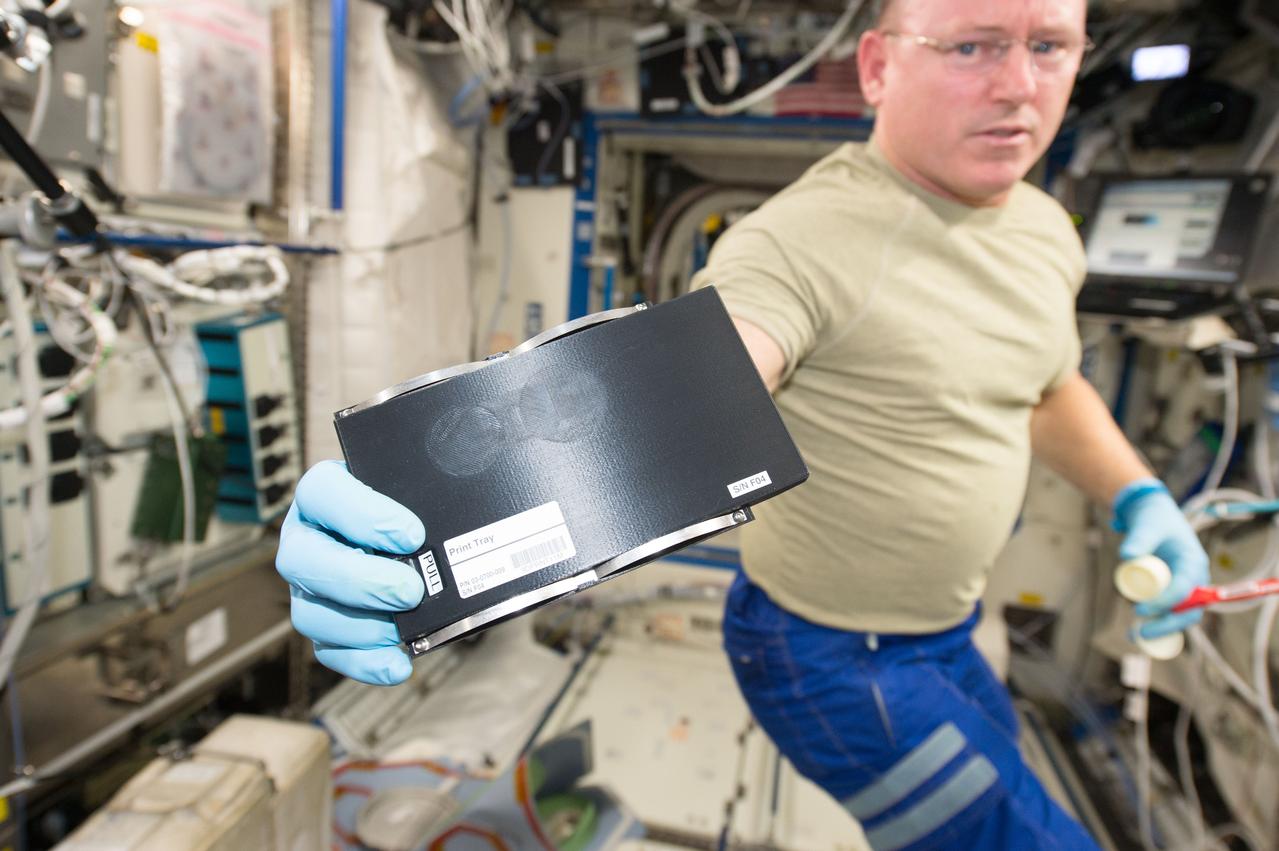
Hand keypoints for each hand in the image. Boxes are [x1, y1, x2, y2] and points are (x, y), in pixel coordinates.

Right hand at [276, 460, 425, 684]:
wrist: (412, 525)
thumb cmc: (410, 498)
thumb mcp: (417, 479)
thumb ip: (428, 485)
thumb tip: (458, 502)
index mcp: (323, 491)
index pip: (322, 493)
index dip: (362, 515)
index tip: (412, 534)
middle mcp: (306, 537)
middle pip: (304, 561)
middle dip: (360, 581)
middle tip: (410, 590)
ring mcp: (309, 585)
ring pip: (310, 613)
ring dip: (360, 628)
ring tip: (403, 629)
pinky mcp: (325, 621)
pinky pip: (330, 650)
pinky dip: (363, 662)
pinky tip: (397, 665)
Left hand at [1112, 478, 1209, 639]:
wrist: (1153, 517)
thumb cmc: (1153, 520)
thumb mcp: (1147, 525)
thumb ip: (1139, 539)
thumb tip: (1126, 556)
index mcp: (1193, 563)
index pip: (1183, 590)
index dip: (1164, 603)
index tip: (1139, 610)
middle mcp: (1194, 579)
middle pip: (1189, 612)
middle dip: (1167, 626)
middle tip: (1141, 633)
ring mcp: (1184, 588)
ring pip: (1178, 616)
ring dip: (1160, 630)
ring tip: (1133, 638)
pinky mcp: (1172, 593)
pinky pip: (1168, 613)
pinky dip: (1155, 624)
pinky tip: (1136, 633)